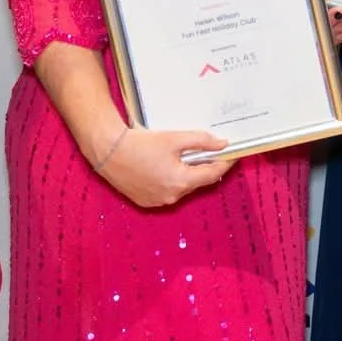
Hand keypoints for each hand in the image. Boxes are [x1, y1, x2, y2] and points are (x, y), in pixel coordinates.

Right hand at [94, 126, 231, 208]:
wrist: (108, 151)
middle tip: (211, 152)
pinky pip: (167, 192)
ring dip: (188, 174)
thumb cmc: (141, 143)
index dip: (225, 162)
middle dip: (205, 167)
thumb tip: (223, 144)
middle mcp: (171, 196)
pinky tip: (167, 167)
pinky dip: (172, 181)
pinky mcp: (146, 201)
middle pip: (198, 181)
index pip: (213, 174)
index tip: (233, 153)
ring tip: (187, 157)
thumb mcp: (175, 138)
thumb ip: (202, 141)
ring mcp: (158, 201)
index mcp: (181, 181)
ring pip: (183, 188)